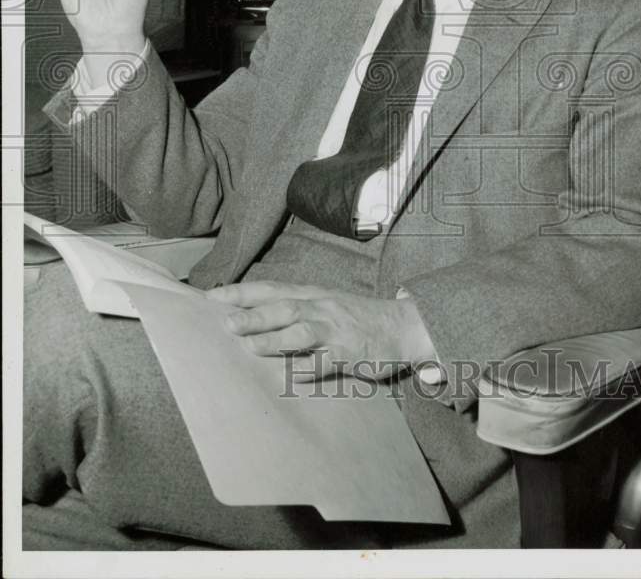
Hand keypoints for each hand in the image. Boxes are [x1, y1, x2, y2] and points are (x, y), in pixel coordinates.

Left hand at [206, 280, 437, 380]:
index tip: (213, 296)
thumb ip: (297, 309)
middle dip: (254, 315)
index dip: (243, 292)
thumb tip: (255, 317)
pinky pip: (326, 362)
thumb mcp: (327, 304)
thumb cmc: (359, 318)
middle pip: (284, 307)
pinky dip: (308, 368)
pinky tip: (291, 376)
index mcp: (314, 295)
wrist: (403, 326)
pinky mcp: (350, 354)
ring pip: (302, 332)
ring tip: (250, 347)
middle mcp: (323, 308)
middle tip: (225, 322)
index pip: (272, 289)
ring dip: (275, 339)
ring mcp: (337, 331)